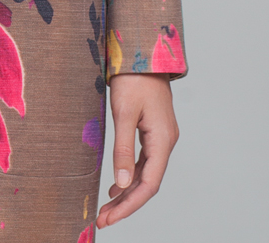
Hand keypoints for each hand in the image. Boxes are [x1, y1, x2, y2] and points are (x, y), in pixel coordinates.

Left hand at [96, 72, 178, 228]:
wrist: (142, 51)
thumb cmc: (133, 78)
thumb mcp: (124, 112)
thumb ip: (123, 148)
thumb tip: (122, 183)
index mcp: (162, 140)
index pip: (149, 185)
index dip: (129, 205)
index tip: (108, 218)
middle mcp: (166, 142)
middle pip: (148, 183)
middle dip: (126, 203)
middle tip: (102, 219)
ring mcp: (161, 136)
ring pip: (146, 173)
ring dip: (127, 191)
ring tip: (106, 207)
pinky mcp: (153, 130)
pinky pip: (144, 160)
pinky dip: (130, 174)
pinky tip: (117, 183)